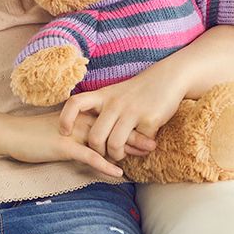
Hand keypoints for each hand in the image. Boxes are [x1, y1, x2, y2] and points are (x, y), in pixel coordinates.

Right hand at [4, 111, 145, 179]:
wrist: (12, 133)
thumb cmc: (34, 133)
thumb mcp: (60, 129)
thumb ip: (78, 132)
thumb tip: (93, 140)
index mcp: (80, 116)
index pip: (110, 119)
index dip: (129, 125)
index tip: (148, 130)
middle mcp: (80, 121)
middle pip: (113, 127)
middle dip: (135, 135)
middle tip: (155, 142)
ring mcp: (73, 133)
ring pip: (105, 140)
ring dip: (126, 148)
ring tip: (146, 155)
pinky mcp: (64, 146)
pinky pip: (89, 156)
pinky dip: (105, 164)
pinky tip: (118, 172)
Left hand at [59, 65, 188, 163]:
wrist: (167, 77)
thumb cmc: (138, 91)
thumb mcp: (114, 94)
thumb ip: (101, 109)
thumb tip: (89, 135)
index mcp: (103, 95)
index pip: (75, 103)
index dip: (66, 119)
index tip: (65, 132)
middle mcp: (115, 103)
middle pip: (95, 137)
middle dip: (98, 152)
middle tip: (105, 154)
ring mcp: (132, 111)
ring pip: (114, 144)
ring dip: (117, 155)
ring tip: (122, 154)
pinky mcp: (150, 119)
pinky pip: (139, 144)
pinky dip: (140, 150)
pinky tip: (143, 147)